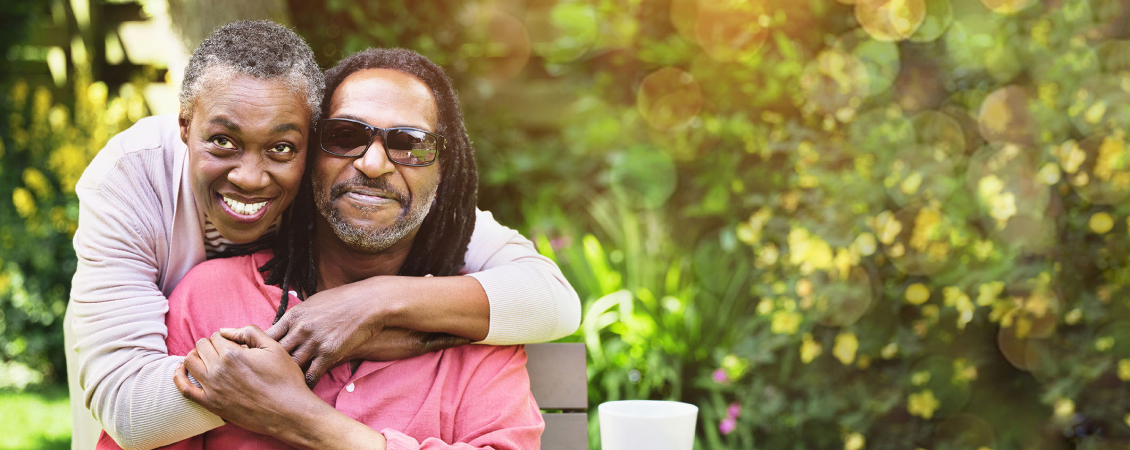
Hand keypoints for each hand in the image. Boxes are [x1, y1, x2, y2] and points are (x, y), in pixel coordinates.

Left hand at [173, 325, 324, 436]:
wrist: (289, 412)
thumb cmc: (285, 379)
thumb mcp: (274, 347)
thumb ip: (249, 332)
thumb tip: (226, 330)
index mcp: (233, 354)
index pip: (217, 336)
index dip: (226, 337)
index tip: (234, 344)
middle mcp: (219, 370)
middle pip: (201, 346)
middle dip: (211, 345)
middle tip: (224, 351)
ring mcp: (212, 388)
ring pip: (189, 362)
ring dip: (196, 356)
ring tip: (207, 358)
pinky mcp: (211, 404)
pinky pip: (184, 389)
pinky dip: (179, 377)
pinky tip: (182, 371)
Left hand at [265, 282, 388, 386]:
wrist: (368, 303)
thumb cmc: (342, 299)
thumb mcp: (313, 302)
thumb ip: (297, 316)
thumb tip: (284, 325)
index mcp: (293, 316)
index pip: (267, 336)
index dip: (259, 349)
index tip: (257, 359)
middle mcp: (300, 330)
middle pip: (274, 354)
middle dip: (267, 366)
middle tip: (263, 378)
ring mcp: (314, 343)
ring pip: (291, 367)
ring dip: (285, 377)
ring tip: (279, 387)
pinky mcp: (329, 354)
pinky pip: (311, 375)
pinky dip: (305, 384)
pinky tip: (302, 391)